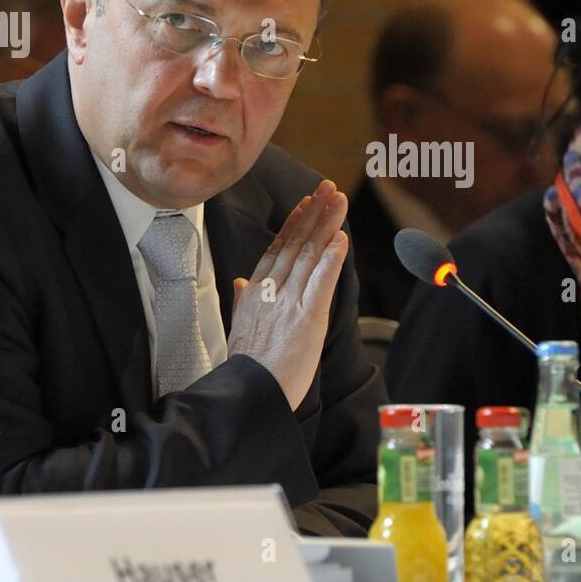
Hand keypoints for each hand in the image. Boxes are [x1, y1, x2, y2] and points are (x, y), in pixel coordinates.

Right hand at [227, 179, 349, 410]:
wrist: (250, 393)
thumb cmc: (248, 366)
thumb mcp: (239, 327)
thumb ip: (243, 300)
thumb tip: (242, 281)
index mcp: (256, 293)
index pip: (277, 249)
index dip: (294, 224)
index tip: (307, 203)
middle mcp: (271, 291)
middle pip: (295, 245)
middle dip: (314, 214)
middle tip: (328, 188)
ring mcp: (288, 302)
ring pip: (309, 256)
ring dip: (326, 225)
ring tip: (338, 201)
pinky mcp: (306, 318)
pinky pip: (320, 283)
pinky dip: (331, 259)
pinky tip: (341, 239)